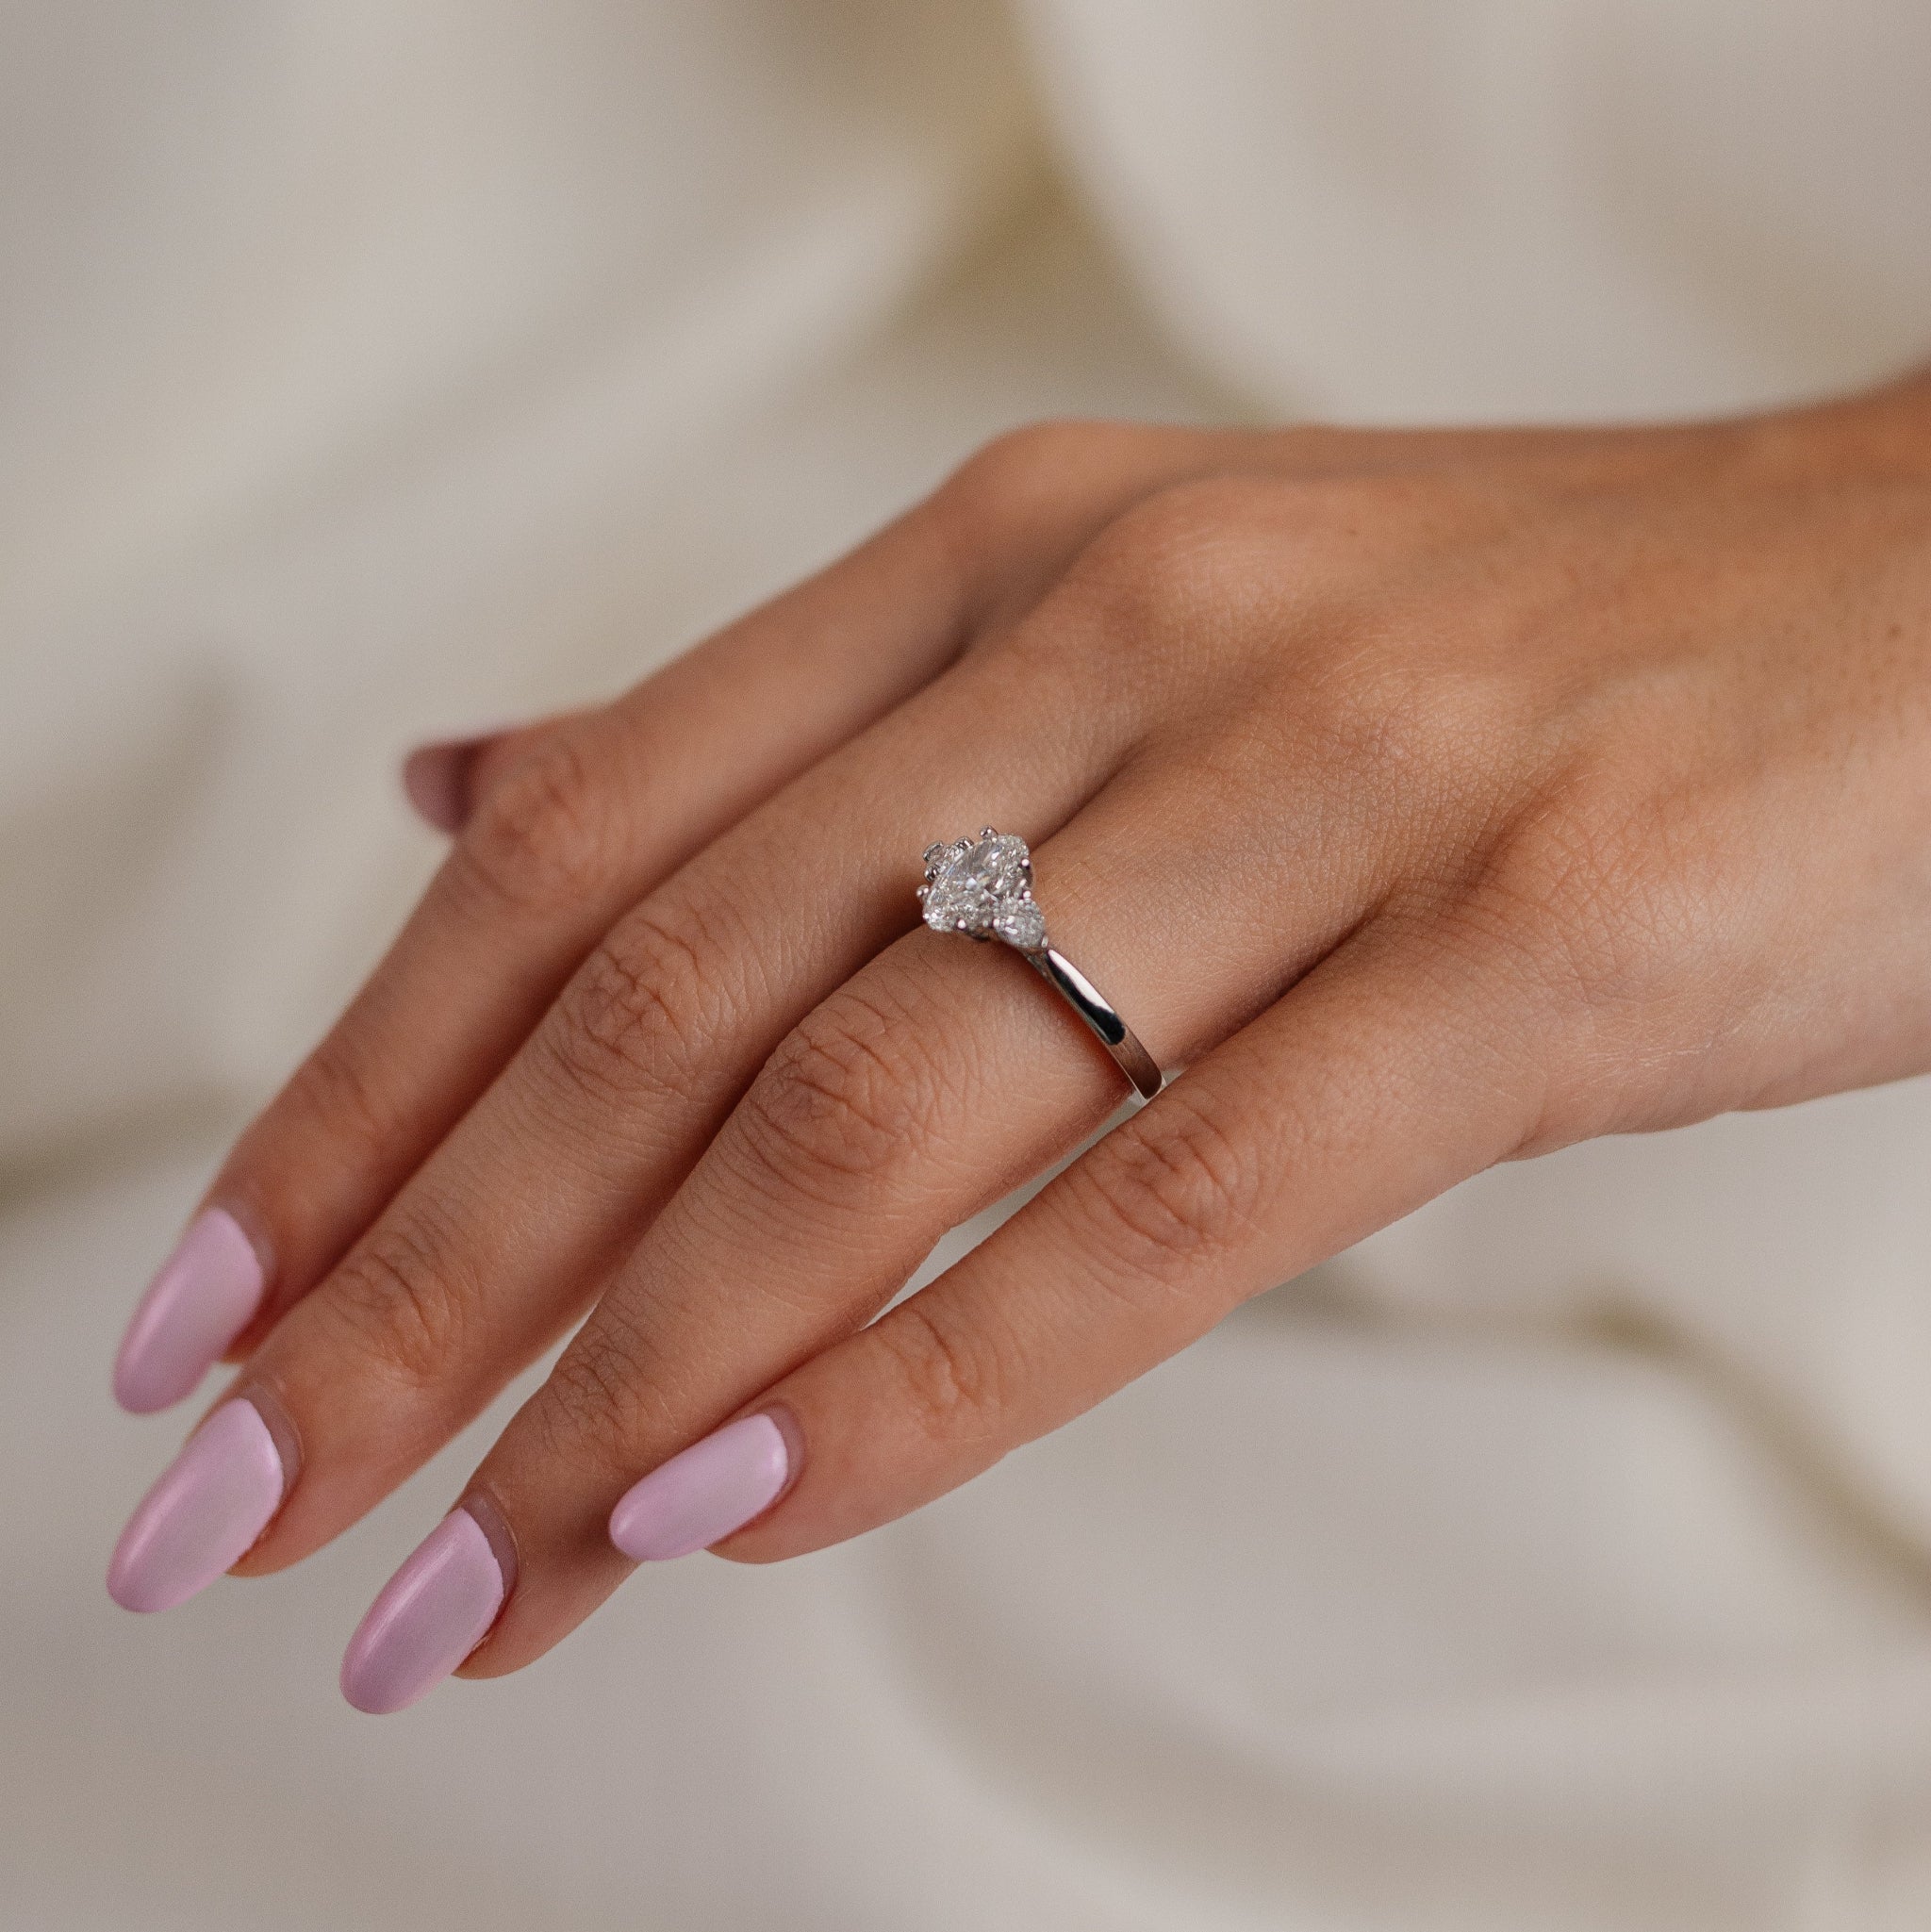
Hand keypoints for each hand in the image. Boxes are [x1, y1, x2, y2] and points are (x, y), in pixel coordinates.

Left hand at [106, 387, 1930, 1708]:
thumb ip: (802, 740)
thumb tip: (466, 801)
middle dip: (428, 1278)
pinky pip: (1173, 1196)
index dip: (364, 1090)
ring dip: (636, 1373)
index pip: (582, 847)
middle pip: (675, 996)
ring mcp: (1332, 782)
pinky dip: (941, 1374)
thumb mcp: (1123, 636)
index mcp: (998, 562)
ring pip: (884, 1109)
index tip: (215, 1313)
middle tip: (256, 1504)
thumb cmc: (1515, 657)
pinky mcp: (1536, 943)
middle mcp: (1124, 639)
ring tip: (478, 1580)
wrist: (1920, 598)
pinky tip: (756, 1504)